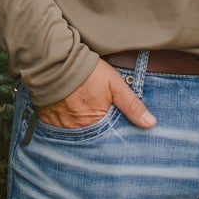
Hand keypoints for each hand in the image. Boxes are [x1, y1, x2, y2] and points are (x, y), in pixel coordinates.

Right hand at [36, 59, 156, 130]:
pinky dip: (64, 124)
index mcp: (96, 123)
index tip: (114, 128)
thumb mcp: (114, 84)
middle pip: (91, 138)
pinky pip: (58, 129)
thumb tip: (151, 124)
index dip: (113, 135)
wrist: (55, 60)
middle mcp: (78, 129)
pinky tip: (67, 114)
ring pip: (74, 134)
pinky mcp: (47, 120)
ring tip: (82, 116)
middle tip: (96, 119)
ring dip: (79, 128)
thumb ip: (132, 105)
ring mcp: (61, 126)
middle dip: (96, 133)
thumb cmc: (87, 71)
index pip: (109, 138)